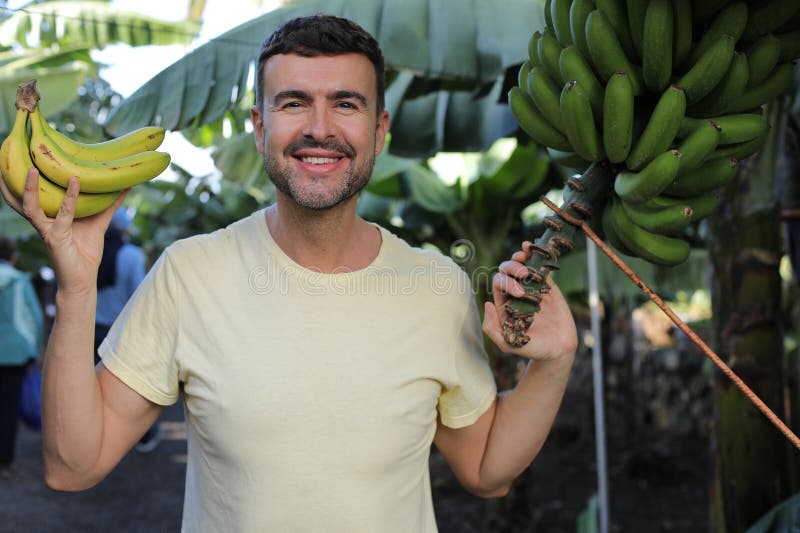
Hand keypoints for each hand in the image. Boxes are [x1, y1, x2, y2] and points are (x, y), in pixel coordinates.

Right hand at [0, 168, 127, 294]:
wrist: (83, 280)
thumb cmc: (86, 253)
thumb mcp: (99, 223)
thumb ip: (109, 205)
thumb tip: (124, 186)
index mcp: (48, 217)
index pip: (31, 196)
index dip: (26, 180)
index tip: (27, 158)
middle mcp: (43, 222)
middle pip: (19, 200)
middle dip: (10, 182)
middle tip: (10, 160)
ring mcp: (46, 229)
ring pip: (31, 206)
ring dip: (30, 188)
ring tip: (34, 169)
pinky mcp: (56, 237)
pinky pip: (62, 214)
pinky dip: (70, 198)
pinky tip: (76, 182)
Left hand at [482, 241, 577, 361]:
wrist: (558, 351)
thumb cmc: (532, 349)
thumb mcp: (508, 343)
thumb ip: (492, 328)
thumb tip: (486, 304)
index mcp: (504, 303)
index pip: (499, 283)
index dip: (506, 282)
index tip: (520, 293)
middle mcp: (516, 293)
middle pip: (507, 271)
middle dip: (513, 267)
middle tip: (524, 275)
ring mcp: (533, 288)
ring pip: (522, 266)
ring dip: (520, 258)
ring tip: (524, 255)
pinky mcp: (549, 287)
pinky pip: (541, 268)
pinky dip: (536, 257)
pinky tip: (532, 248)